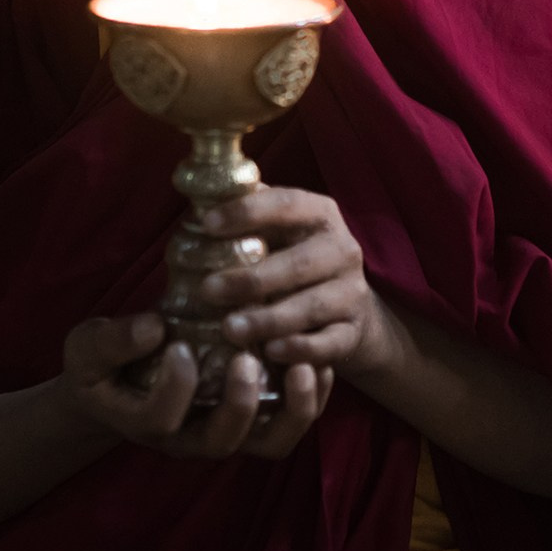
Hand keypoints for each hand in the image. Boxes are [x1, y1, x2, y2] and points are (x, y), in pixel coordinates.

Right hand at [57, 312, 332, 460]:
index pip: (160, 420)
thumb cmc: (104, 363)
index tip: (176, 343)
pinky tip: (319, 359)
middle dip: (239, 403)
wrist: (122, 380)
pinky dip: (313, 397)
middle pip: (222, 441)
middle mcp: (189, 436)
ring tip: (304, 366)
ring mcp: (226, 430)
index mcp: (144, 421)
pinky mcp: (256, 417)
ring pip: (269, 442)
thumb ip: (111, 341)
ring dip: (293, 408)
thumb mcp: (89, 346)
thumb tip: (152, 327)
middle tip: (247, 358)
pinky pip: (292, 422)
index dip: (173, 387)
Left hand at [197, 187, 393, 380]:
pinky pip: (328, 343)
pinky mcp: (352, 331)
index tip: (208, 225)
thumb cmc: (292, 258)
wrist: (344, 304)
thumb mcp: (278, 231)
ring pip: (312, 306)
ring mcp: (351, 292)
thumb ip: (248, 215)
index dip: (248, 212)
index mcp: (320, 214)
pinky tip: (270, 351)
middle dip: (251, 279)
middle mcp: (342, 249)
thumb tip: (199, 199)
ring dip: (269, 319)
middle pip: (300, 263)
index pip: (287, 204)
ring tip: (229, 328)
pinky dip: (300, 348)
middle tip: (207, 290)